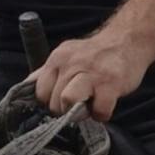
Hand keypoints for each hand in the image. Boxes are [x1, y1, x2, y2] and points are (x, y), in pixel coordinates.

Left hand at [33, 24, 153, 120]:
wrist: (127, 40)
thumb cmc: (96, 54)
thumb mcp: (68, 56)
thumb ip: (49, 71)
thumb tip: (27, 86)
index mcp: (57, 59)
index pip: (40, 91)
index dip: (50, 102)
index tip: (62, 102)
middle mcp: (71, 64)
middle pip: (53, 101)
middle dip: (65, 110)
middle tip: (79, 104)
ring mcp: (91, 73)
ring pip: (68, 101)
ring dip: (78, 113)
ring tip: (88, 107)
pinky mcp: (110, 84)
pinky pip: (99, 111)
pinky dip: (102, 114)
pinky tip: (105, 106)